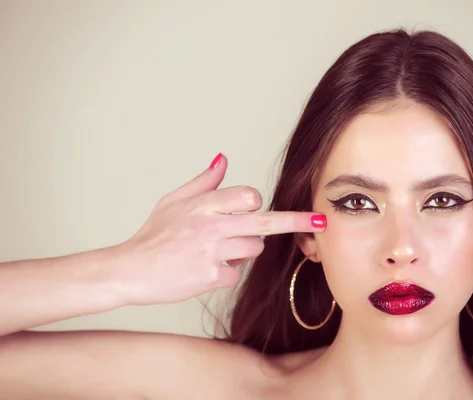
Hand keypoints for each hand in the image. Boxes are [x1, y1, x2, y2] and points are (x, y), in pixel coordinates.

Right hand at [111, 154, 325, 305]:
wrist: (130, 270)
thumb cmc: (154, 235)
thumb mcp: (173, 201)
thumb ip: (204, 182)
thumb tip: (224, 158)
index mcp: (203, 204)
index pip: (248, 196)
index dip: (254, 203)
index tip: (259, 207)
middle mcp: (211, 225)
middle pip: (264, 222)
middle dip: (295, 220)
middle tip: (320, 219)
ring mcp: (212, 252)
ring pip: (253, 249)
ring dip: (242, 251)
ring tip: (215, 252)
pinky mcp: (210, 276)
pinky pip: (235, 273)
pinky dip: (225, 273)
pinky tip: (204, 270)